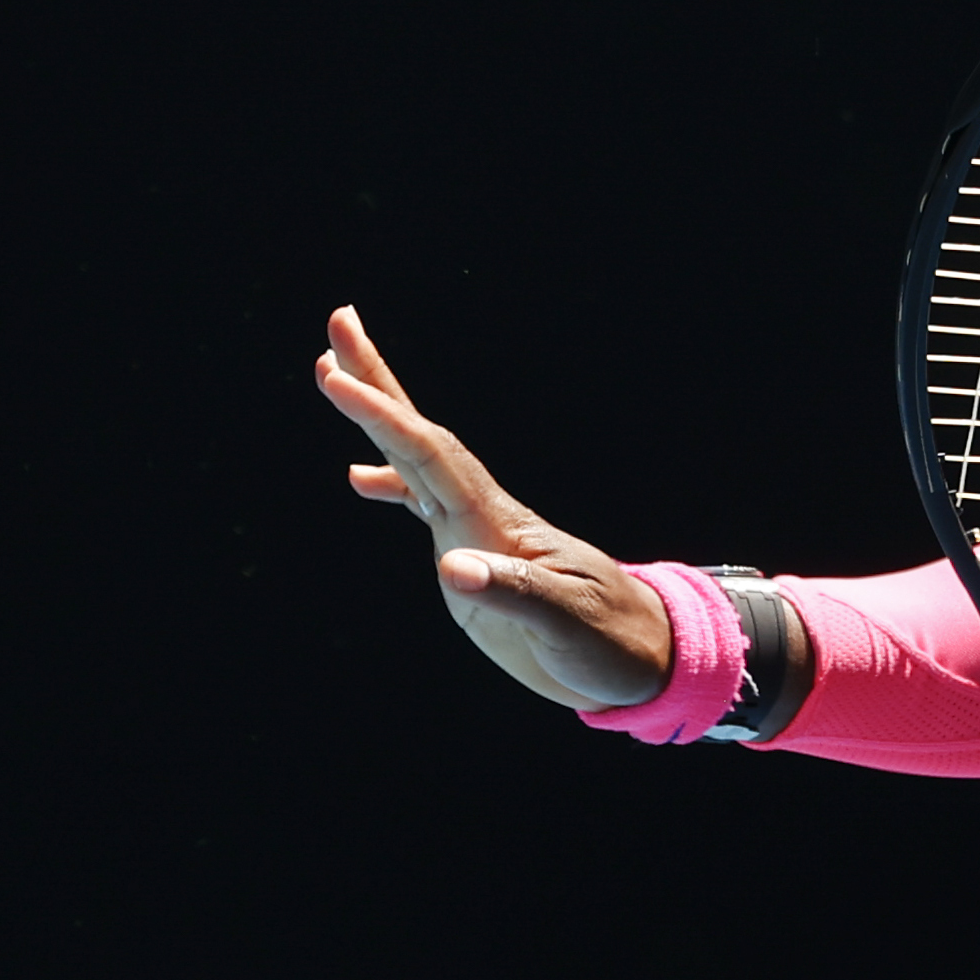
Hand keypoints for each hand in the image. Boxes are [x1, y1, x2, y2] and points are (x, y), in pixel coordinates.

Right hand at [315, 304, 669, 710]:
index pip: (433, 458)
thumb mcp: (567, 624)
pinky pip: (424, 505)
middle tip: (341, 322)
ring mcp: (480, 532)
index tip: (338, 378)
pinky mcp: (479, 556)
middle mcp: (485, 516)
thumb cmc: (611, 641)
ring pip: (419, 461)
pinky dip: (392, 484)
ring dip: (379, 418)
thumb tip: (452, 568)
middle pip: (423, 437)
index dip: (384, 419)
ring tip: (335, 374)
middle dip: (380, 383)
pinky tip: (360, 477)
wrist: (644, 657)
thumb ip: (515, 594)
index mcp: (502, 525)